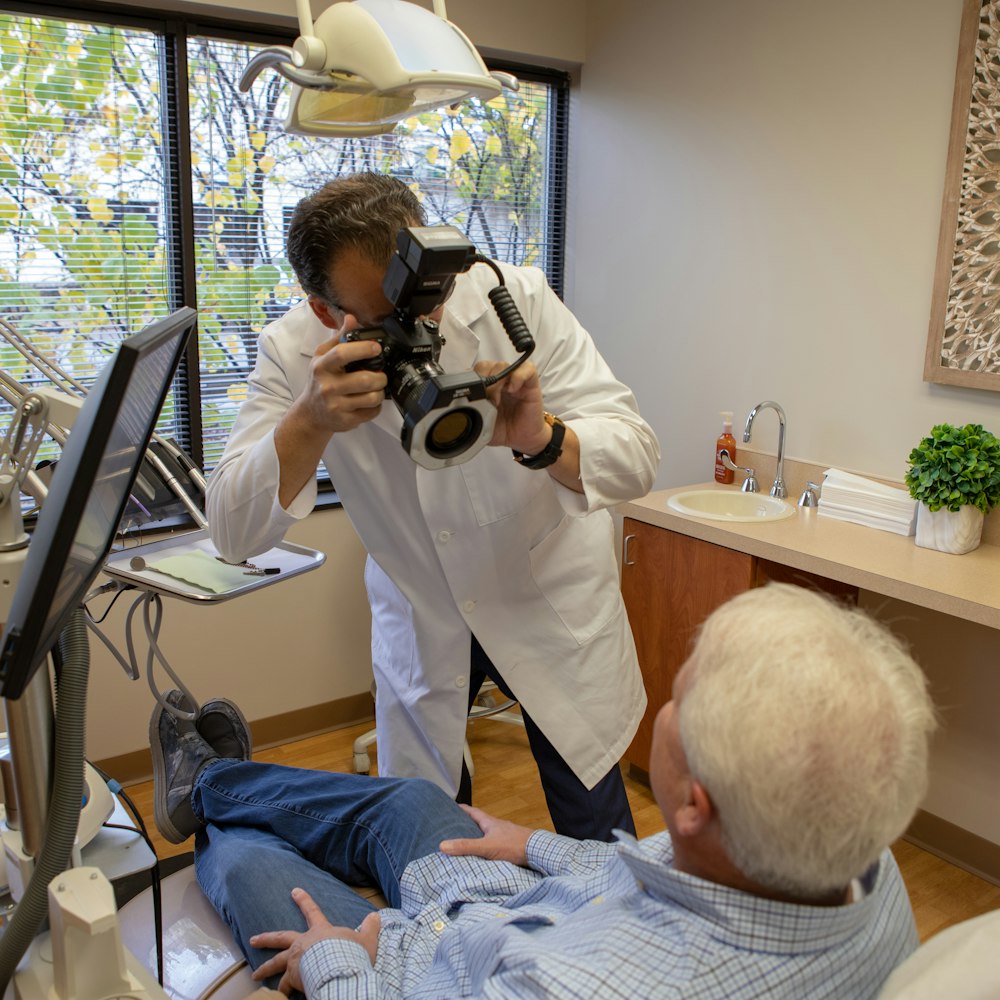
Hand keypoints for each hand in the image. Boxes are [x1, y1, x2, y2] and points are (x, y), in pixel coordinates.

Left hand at [249, 888, 380, 994]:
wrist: (339, 971)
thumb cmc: (352, 954)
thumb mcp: (366, 939)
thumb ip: (369, 928)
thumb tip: (375, 916)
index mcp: (320, 931)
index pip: (312, 911)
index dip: (303, 900)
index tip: (294, 891)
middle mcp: (303, 944)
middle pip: (281, 938)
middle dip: (266, 938)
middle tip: (252, 939)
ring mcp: (295, 962)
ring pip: (276, 964)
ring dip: (264, 969)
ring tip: (254, 975)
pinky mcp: (292, 979)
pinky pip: (283, 987)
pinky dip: (279, 991)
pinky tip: (274, 995)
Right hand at [291, 333, 386, 436]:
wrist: (310, 413)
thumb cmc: (319, 381)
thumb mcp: (322, 357)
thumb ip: (339, 338)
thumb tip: (352, 319)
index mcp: (322, 366)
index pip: (342, 354)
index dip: (363, 349)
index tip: (376, 347)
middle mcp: (327, 387)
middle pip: (364, 380)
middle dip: (380, 376)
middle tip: (381, 374)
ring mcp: (336, 406)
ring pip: (372, 398)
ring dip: (380, 391)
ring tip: (376, 387)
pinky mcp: (345, 421)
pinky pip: (372, 412)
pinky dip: (376, 406)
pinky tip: (369, 401)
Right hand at [439, 804, 533, 865]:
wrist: (538, 851)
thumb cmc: (513, 845)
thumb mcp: (486, 847)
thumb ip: (466, 847)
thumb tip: (442, 845)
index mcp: (489, 822)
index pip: (472, 811)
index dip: (461, 809)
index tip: (450, 806)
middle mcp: (497, 826)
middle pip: (479, 822)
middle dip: (466, 824)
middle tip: (453, 827)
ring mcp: (505, 835)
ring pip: (487, 834)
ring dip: (477, 836)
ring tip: (466, 842)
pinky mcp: (511, 845)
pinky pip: (494, 843)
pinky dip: (486, 847)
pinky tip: (484, 855)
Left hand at [474, 360, 549, 454]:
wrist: (522, 439)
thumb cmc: (502, 429)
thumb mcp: (479, 422)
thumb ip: (470, 412)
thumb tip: (459, 408)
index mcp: (486, 387)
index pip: (475, 372)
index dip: (471, 381)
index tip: (472, 398)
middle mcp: (500, 381)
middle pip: (487, 366)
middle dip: (482, 381)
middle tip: (485, 401)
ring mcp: (515, 380)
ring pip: (503, 365)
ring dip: (497, 382)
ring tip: (496, 401)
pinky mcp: (531, 383)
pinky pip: (527, 369)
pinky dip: (518, 376)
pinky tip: (512, 390)